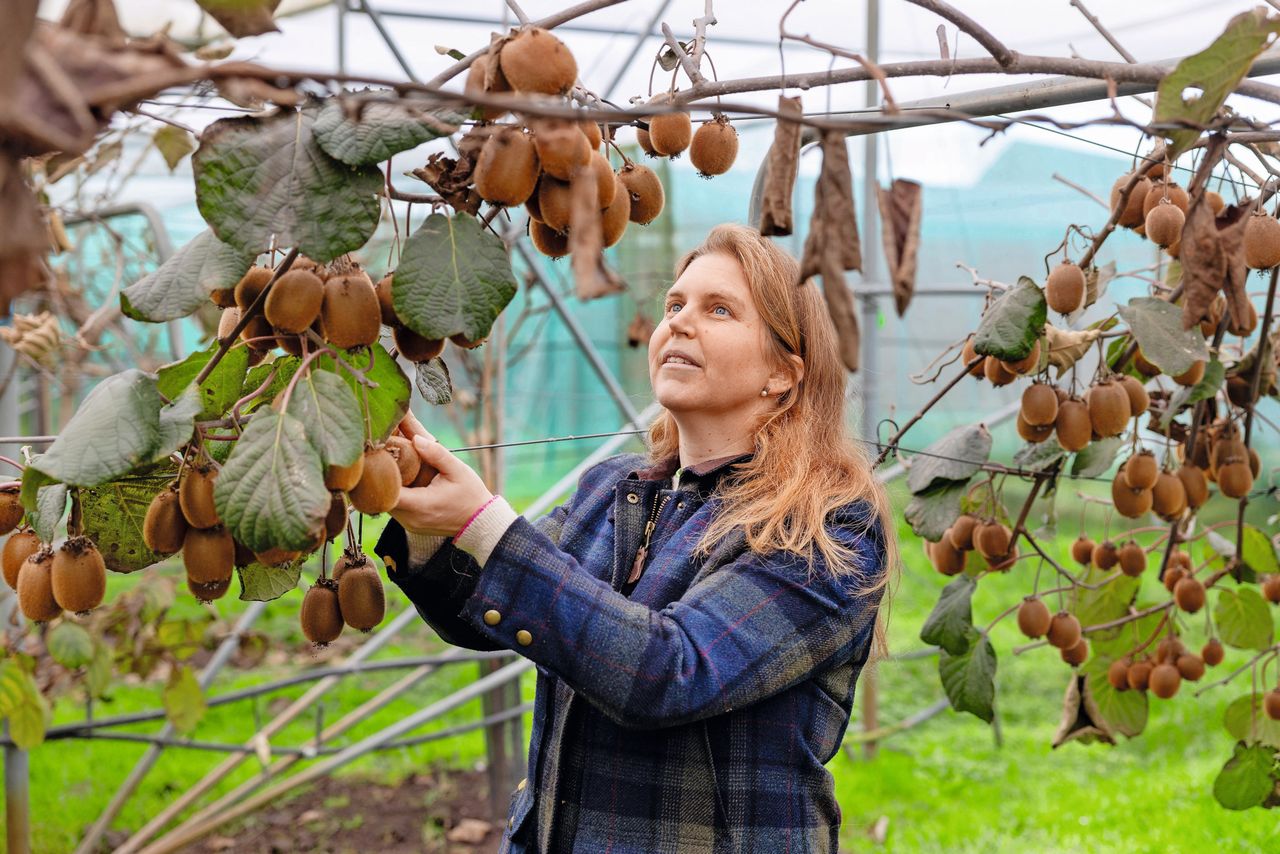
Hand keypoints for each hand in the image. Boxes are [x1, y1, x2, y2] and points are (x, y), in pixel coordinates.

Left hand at [390, 412, 494, 536]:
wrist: (480, 522)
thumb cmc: (471, 495)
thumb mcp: (458, 470)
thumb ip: (436, 453)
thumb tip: (415, 438)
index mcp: (420, 506)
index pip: (386, 492)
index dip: (379, 474)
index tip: (380, 456)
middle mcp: (410, 518)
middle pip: (381, 497)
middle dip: (380, 476)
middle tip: (382, 455)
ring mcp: (409, 524)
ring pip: (385, 502)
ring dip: (386, 485)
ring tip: (390, 465)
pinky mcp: (410, 525)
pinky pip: (394, 507)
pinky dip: (394, 493)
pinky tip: (400, 479)